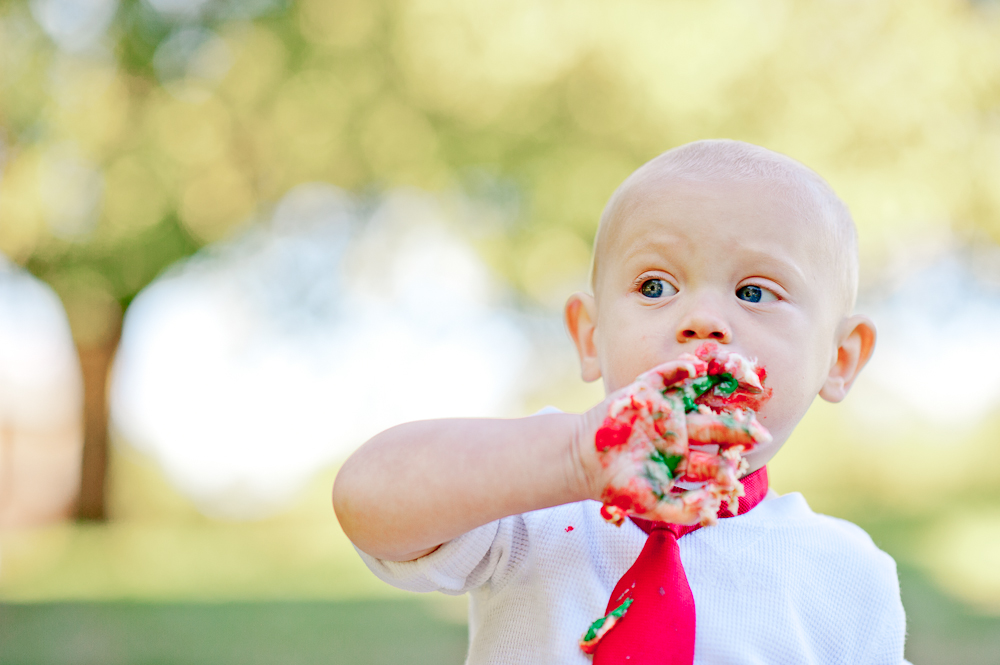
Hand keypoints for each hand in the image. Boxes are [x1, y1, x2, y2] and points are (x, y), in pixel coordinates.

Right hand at [580, 353, 769, 526]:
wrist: (582, 463)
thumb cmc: (618, 486)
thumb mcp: (653, 506)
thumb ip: (684, 510)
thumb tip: (714, 509)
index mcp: (684, 458)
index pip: (716, 457)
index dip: (734, 458)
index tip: (750, 461)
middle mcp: (679, 432)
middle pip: (715, 427)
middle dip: (738, 429)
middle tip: (761, 431)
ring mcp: (663, 411)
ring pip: (697, 395)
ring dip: (717, 389)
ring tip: (739, 378)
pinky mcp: (644, 392)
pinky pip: (665, 375)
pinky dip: (679, 370)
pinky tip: (696, 368)